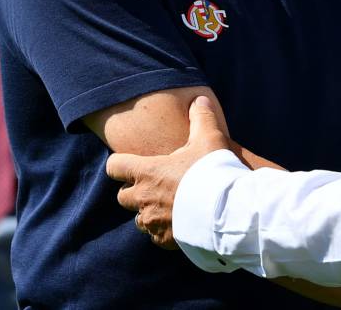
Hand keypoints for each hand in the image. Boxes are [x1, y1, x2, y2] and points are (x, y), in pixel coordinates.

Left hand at [105, 95, 229, 248]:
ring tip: (170, 204)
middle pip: (122, 196)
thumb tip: (199, 100)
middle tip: (156, 184)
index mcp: (147, 172)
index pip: (114, 167)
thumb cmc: (213, 171)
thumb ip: (202, 117)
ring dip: (149, 211)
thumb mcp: (210, 138)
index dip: (120, 163)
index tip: (131, 162)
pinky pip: (155, 235)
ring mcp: (152, 220)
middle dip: (135, 190)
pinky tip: (180, 221)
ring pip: (138, 218)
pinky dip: (163, 229)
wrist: (226, 210)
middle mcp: (143, 198)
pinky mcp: (164, 239)